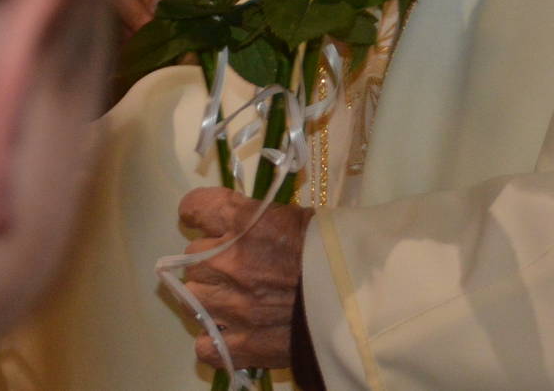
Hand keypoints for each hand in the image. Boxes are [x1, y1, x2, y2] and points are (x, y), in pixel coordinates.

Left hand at [179, 187, 312, 370]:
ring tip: (236, 299)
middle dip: (211, 260)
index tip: (207, 222)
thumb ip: (247, 217)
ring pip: (193, 298)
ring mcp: (232, 306)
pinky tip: (232, 331)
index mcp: (241, 222)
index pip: (193, 208)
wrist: (362, 295)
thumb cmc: (329, 248)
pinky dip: (214, 339)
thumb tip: (224, 223)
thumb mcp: (287, 215)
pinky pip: (205, 345)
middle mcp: (227, 262)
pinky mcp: (243, 344)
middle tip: (239, 266)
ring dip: (210, 297)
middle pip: (192, 257)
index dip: (199, 216)